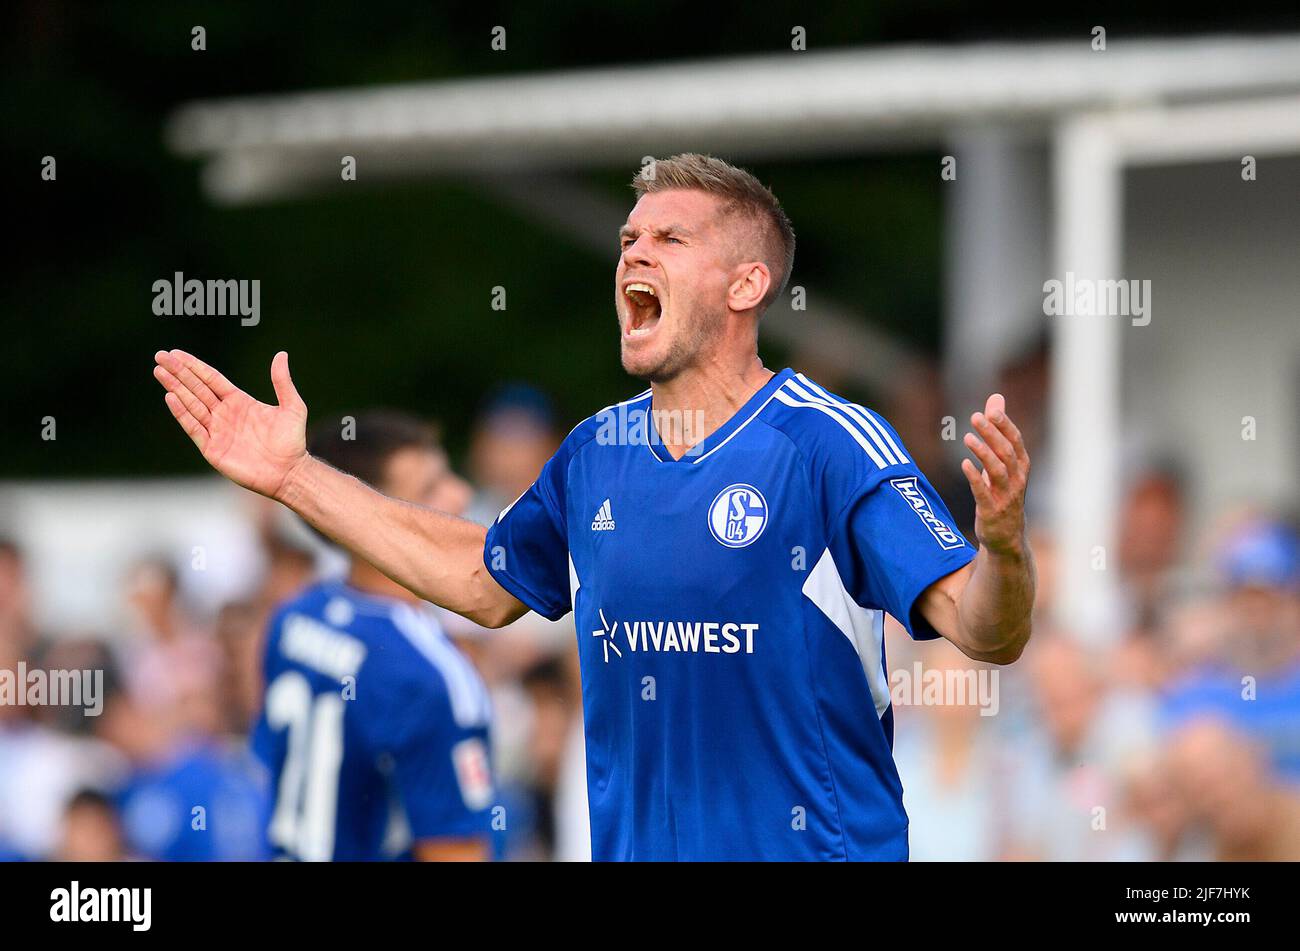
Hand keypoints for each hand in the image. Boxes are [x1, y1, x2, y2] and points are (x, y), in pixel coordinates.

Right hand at [153, 349, 308, 500]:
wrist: (289, 472)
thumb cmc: (292, 441)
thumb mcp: (292, 407)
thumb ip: (282, 382)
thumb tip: (281, 354)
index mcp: (239, 401)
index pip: (211, 379)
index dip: (194, 366)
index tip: (176, 353)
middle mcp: (225, 414)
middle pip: (197, 388)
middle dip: (178, 372)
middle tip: (160, 356)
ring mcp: (217, 431)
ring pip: (191, 404)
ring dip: (175, 388)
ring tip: (159, 372)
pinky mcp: (213, 449)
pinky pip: (194, 428)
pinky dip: (182, 413)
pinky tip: (171, 397)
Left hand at [961, 393, 1029, 556]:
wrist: (1006, 535)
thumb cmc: (1003, 491)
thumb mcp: (1002, 461)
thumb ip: (998, 429)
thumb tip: (995, 398)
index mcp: (1022, 466)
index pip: (1016, 441)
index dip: (1005, 425)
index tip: (992, 410)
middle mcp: (1017, 479)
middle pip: (1007, 452)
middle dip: (992, 434)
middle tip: (975, 417)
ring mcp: (1006, 496)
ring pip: (998, 471)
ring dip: (983, 453)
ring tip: (968, 437)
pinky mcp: (992, 510)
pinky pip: (984, 492)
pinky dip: (975, 477)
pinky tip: (964, 463)